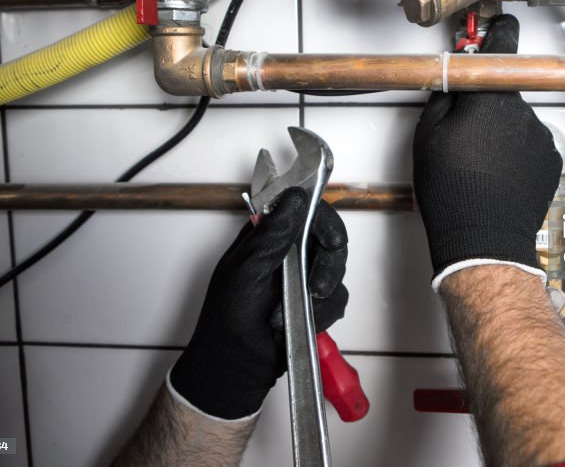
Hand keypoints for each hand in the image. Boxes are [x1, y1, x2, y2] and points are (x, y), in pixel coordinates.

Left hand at [169, 188, 348, 419]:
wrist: (235, 366)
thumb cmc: (228, 320)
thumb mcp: (246, 270)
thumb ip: (273, 233)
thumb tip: (296, 198)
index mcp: (268, 236)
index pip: (307, 211)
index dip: (324, 222)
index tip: (330, 241)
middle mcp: (289, 253)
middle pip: (330, 241)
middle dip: (326, 267)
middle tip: (315, 288)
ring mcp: (303, 279)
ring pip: (336, 273)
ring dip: (318, 297)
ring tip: (288, 314)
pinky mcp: (314, 303)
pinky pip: (336, 301)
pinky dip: (321, 315)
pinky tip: (297, 323)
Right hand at [412, 14, 561, 290]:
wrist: (483, 237)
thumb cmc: (453, 192)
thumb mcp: (427, 136)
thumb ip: (443, 95)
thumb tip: (451, 78)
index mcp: (490, 98)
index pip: (502, 44)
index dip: (499, 31)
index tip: (500, 25)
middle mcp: (522, 111)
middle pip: (504, 92)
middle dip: (487, 104)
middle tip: (464, 132)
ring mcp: (540, 137)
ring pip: (517, 121)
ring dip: (502, 132)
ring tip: (479, 164)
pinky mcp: (551, 161)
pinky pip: (531, 145)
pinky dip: (517, 154)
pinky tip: (497, 174)